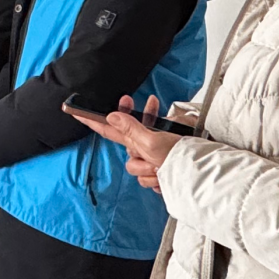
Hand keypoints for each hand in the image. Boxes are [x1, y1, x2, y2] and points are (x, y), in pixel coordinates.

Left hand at [63, 95, 186, 191]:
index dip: (91, 121)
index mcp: (135, 148)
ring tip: (171, 132)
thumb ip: (132, 129)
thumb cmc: (180, 162)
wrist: (204, 176)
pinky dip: (168, 133)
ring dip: (157, 126)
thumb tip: (112, 117)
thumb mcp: (153, 142)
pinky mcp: (165, 158)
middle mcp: (141, 154)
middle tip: (146, 101)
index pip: (108, 131)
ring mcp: (153, 158)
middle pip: (131, 131)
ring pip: (148, 136)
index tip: (75, 112)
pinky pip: (161, 142)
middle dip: (140, 116)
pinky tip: (177, 137)